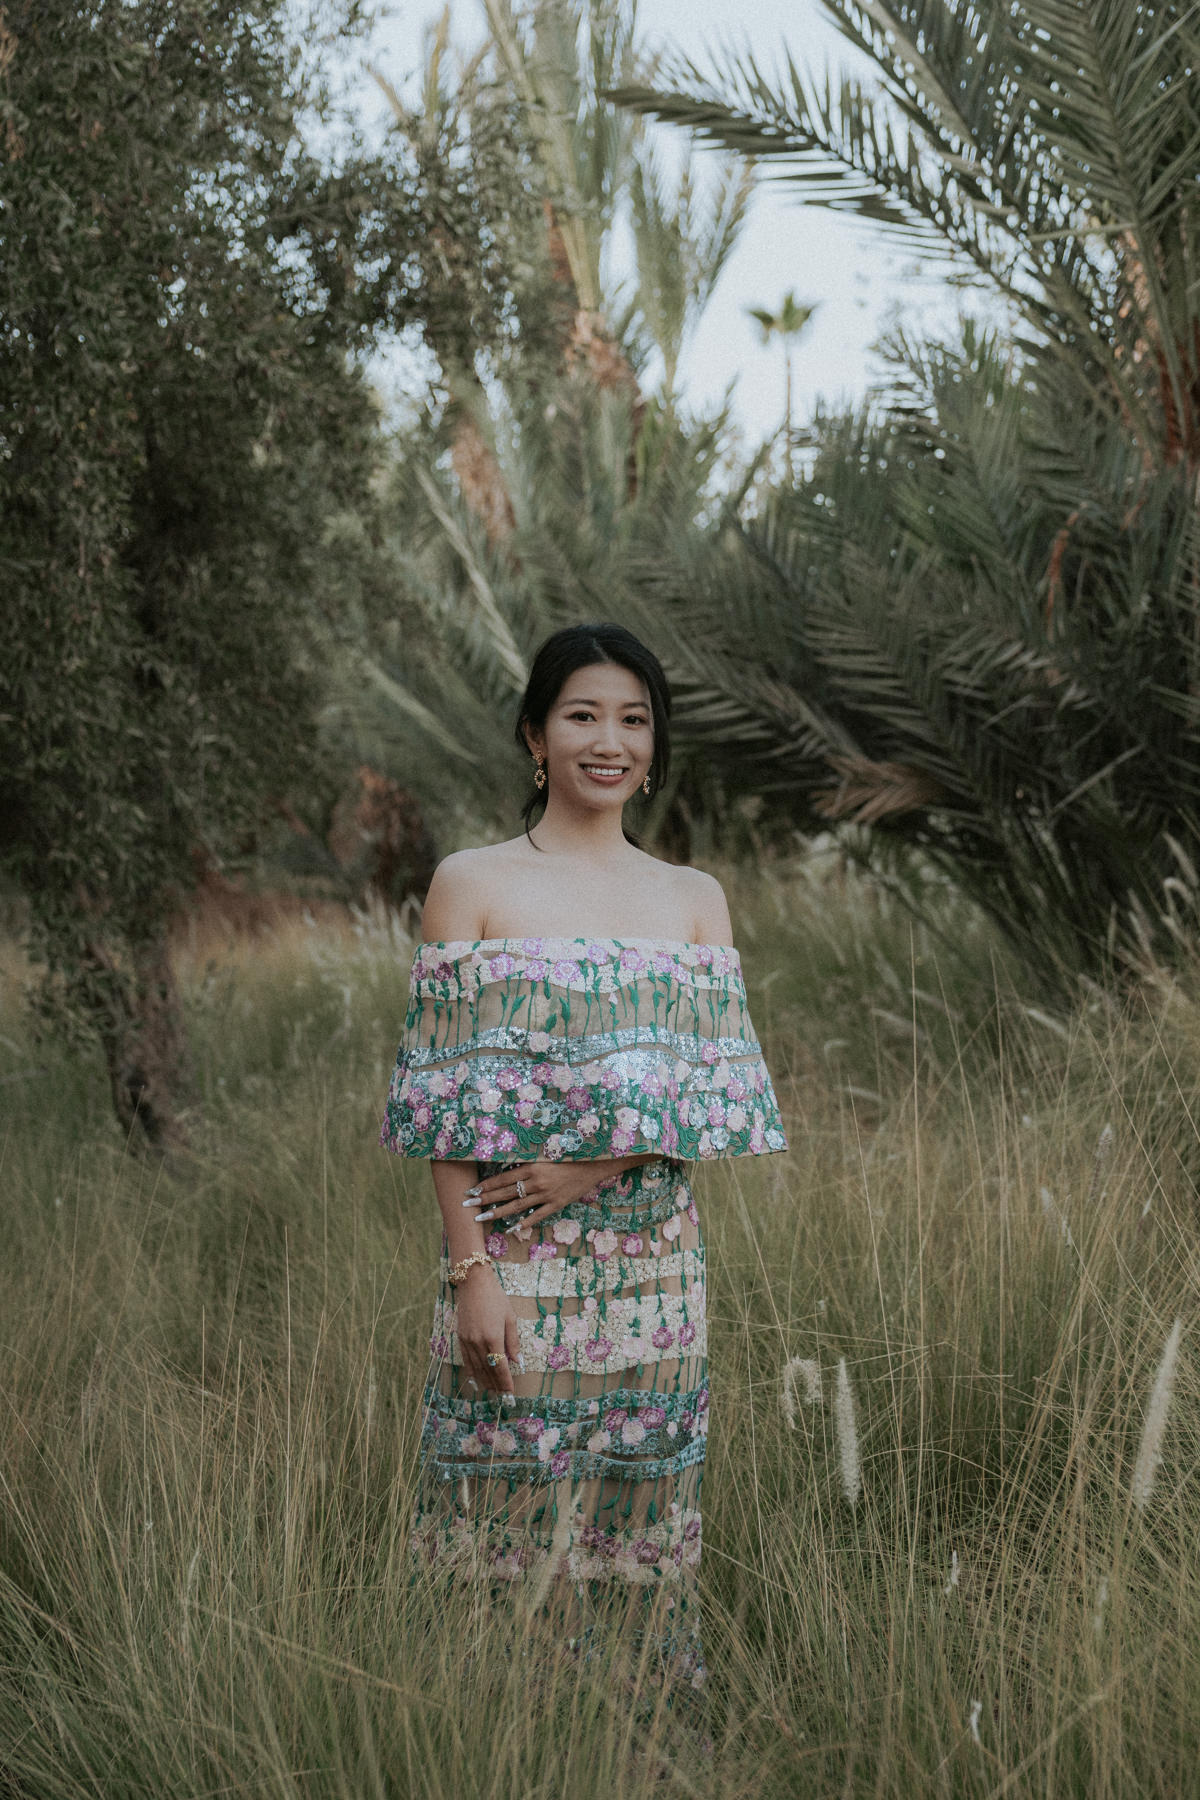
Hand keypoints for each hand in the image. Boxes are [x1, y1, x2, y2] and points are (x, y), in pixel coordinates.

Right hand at [454, 1263, 519, 1394]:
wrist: (473, 1283)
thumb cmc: (495, 1297)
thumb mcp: (510, 1318)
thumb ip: (513, 1341)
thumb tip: (518, 1361)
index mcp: (493, 1338)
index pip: (500, 1366)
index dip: (505, 1381)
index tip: (510, 1393)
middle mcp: (478, 1342)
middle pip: (488, 1370)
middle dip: (496, 1385)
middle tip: (502, 1398)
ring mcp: (467, 1340)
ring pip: (476, 1367)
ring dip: (484, 1381)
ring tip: (491, 1392)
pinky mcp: (460, 1337)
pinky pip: (466, 1360)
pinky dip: (471, 1372)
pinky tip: (475, 1380)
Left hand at [463, 1157, 641, 1231]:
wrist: (592, 1165)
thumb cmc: (567, 1157)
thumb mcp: (545, 1156)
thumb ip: (526, 1163)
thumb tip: (507, 1169)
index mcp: (531, 1167)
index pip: (502, 1178)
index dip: (486, 1185)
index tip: (471, 1190)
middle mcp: (536, 1182)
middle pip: (505, 1192)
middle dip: (484, 1199)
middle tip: (467, 1205)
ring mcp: (545, 1195)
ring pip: (516, 1206)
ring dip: (497, 1212)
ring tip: (481, 1217)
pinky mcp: (556, 1204)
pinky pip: (536, 1216)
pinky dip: (523, 1223)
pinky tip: (510, 1229)